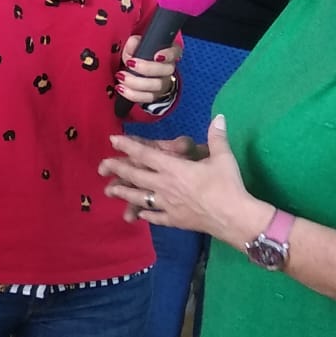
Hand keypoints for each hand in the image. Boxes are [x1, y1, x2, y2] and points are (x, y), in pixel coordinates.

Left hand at [99, 115, 265, 244]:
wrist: (234, 217)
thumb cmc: (227, 185)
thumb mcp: (224, 157)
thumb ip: (217, 136)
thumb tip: (220, 116)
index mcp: (173, 168)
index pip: (145, 154)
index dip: (127, 146)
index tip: (113, 140)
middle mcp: (164, 185)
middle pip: (135, 176)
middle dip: (117, 169)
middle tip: (102, 165)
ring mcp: (167, 204)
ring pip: (139, 197)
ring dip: (124, 192)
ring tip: (109, 191)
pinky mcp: (174, 220)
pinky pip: (155, 216)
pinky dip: (146, 214)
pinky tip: (140, 214)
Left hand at [116, 33, 180, 109]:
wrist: (138, 74)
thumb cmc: (139, 57)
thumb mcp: (135, 46)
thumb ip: (134, 43)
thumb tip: (133, 43)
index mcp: (168, 52)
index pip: (175, 52)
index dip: (168, 55)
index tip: (157, 56)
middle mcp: (169, 68)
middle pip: (166, 70)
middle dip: (146, 68)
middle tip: (130, 63)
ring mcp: (164, 83)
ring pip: (157, 86)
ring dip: (136, 82)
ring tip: (122, 76)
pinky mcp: (155, 95)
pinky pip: (147, 98)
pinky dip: (133, 94)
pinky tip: (122, 88)